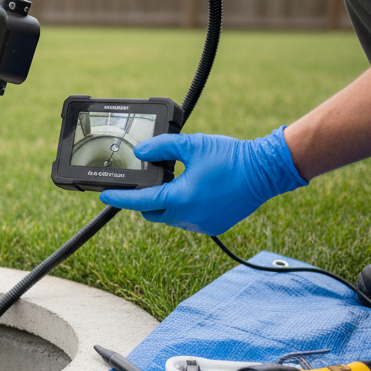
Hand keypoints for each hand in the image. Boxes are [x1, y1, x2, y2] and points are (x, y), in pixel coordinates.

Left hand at [99, 128, 307, 235]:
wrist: (266, 171)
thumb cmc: (231, 158)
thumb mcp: (192, 145)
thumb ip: (161, 147)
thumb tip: (141, 152)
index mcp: (180, 199)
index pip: (140, 201)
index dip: (119, 198)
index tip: (104, 196)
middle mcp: (189, 217)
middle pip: (153, 212)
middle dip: (144, 200)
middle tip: (144, 184)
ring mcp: (202, 224)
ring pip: (171, 217)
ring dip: (166, 203)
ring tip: (174, 182)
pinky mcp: (214, 225)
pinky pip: (189, 219)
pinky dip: (183, 207)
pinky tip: (192, 190)